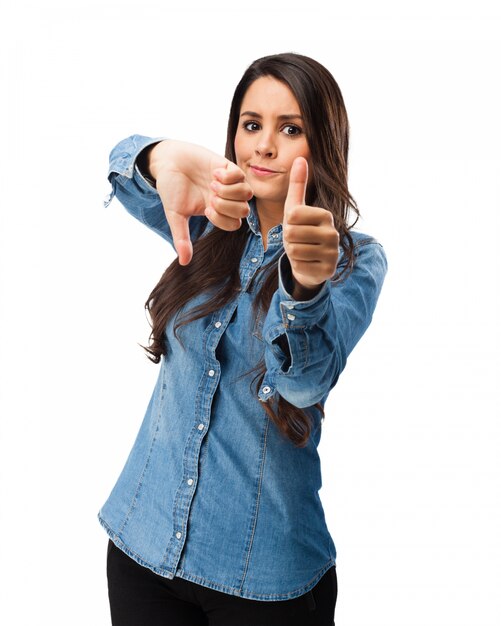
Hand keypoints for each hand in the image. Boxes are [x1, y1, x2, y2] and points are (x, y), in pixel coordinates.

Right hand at [148, 140, 252, 264]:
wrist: (167, 161)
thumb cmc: (171, 188)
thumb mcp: (175, 216)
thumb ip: (181, 238)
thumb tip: (184, 263)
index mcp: (215, 211)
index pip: (234, 224)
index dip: (223, 220)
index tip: (206, 210)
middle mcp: (225, 198)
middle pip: (244, 211)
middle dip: (227, 206)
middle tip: (210, 196)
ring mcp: (228, 182)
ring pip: (247, 193)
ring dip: (229, 191)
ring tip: (212, 184)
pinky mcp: (227, 165)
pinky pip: (241, 175)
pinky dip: (229, 176)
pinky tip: (214, 173)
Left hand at [283, 157, 338, 296]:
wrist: (309, 262)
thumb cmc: (300, 232)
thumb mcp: (295, 208)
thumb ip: (298, 185)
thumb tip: (300, 158)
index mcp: (326, 215)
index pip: (293, 215)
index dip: (288, 223)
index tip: (296, 227)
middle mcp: (333, 233)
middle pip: (292, 233)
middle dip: (288, 239)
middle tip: (297, 241)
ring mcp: (332, 253)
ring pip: (294, 250)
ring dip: (292, 253)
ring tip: (301, 251)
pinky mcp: (328, 270)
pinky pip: (299, 266)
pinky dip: (298, 266)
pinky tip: (306, 263)